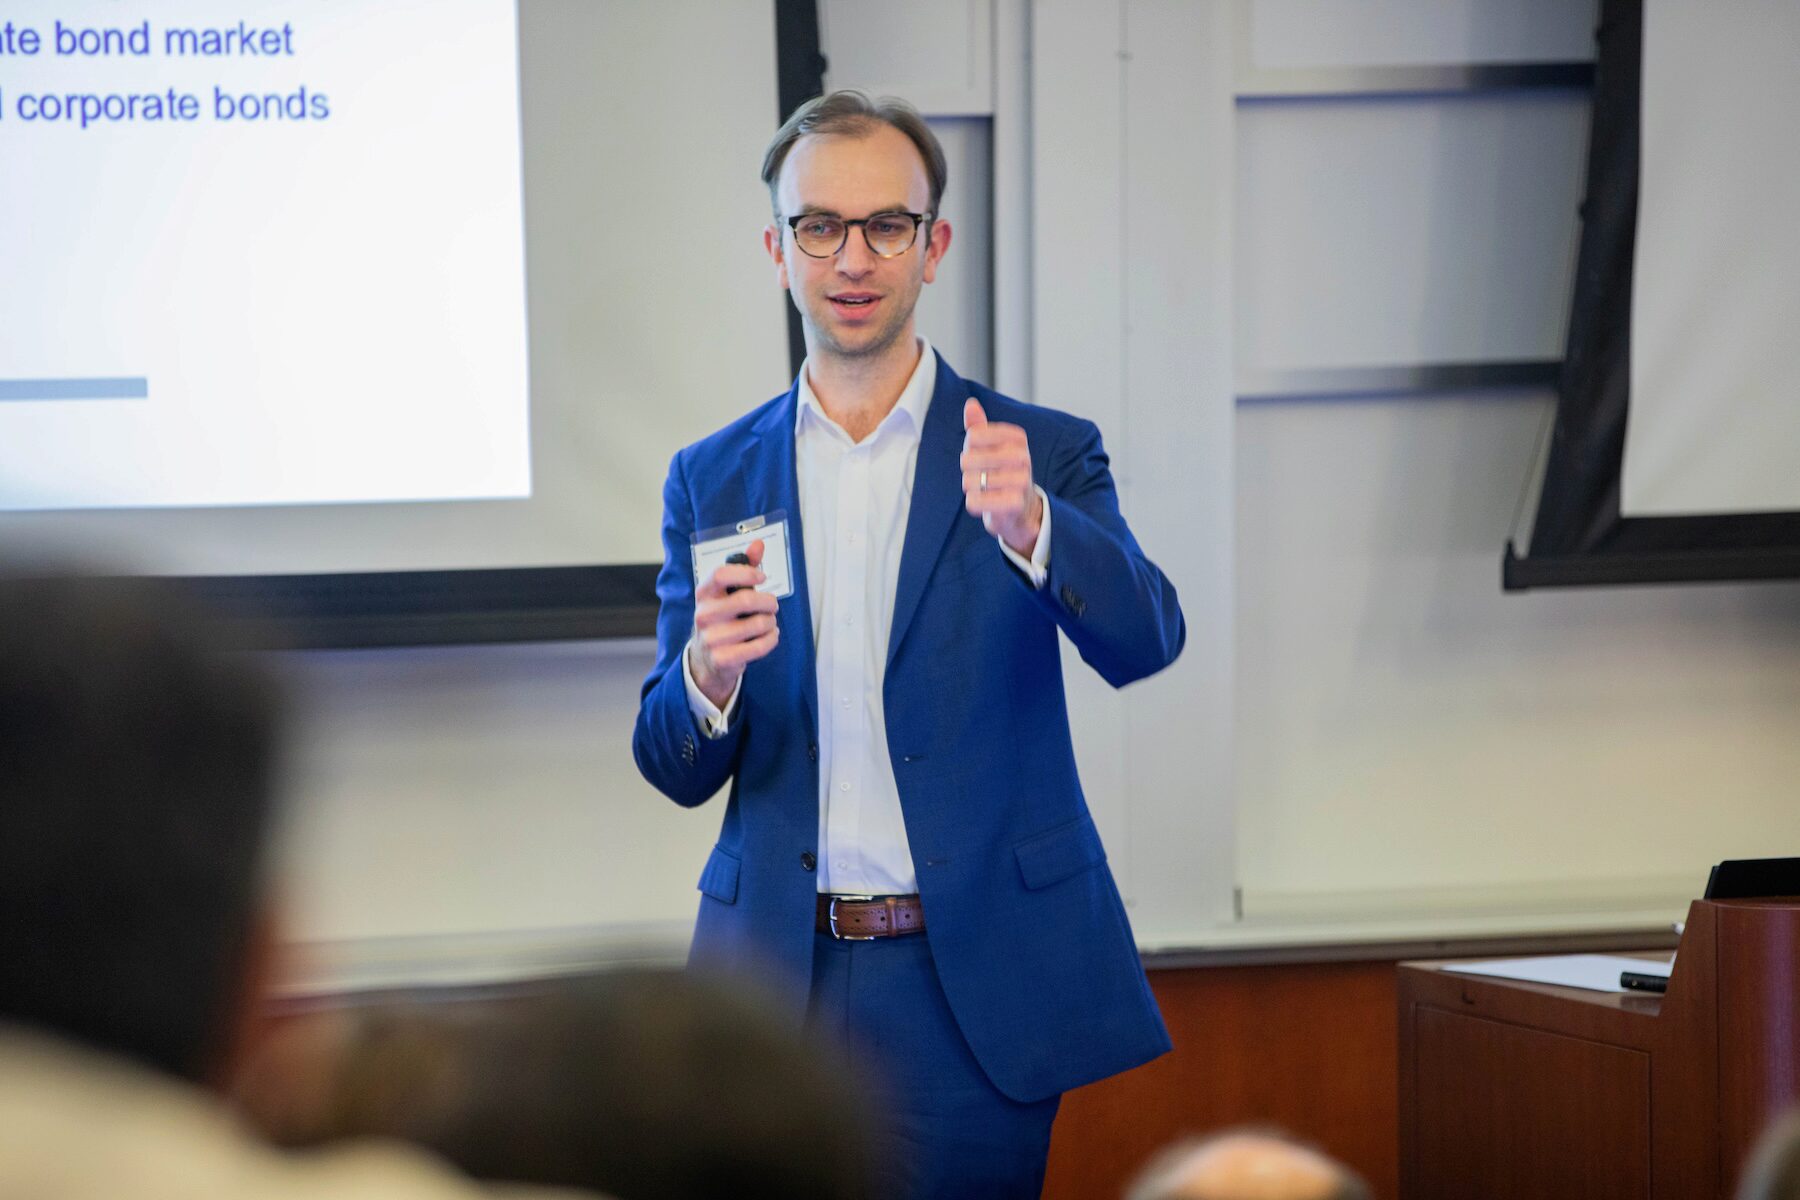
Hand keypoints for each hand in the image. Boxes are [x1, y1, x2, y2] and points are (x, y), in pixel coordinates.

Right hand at [688, 538, 778, 707]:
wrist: (706, 658)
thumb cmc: (722, 618)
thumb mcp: (727, 592)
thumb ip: (744, 567)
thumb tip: (758, 543)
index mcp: (704, 593)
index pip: (722, 574)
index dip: (747, 573)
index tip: (761, 578)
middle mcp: (704, 615)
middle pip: (746, 600)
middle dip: (768, 601)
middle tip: (772, 605)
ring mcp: (712, 639)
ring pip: (758, 624)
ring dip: (771, 622)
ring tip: (767, 622)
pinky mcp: (723, 659)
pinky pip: (760, 646)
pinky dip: (772, 639)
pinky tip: (769, 636)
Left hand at [961, 398, 1042, 555]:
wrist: (1021, 507)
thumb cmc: (1002, 472)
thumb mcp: (992, 446)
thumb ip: (979, 426)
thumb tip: (971, 404)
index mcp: (1017, 438)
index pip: (973, 436)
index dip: (970, 449)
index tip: (983, 455)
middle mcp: (1022, 456)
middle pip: (967, 459)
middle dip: (969, 471)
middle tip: (985, 476)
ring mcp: (1020, 480)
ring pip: (969, 481)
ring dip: (972, 489)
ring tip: (988, 490)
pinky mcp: (1014, 503)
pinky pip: (974, 501)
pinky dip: (974, 504)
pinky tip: (987, 503)